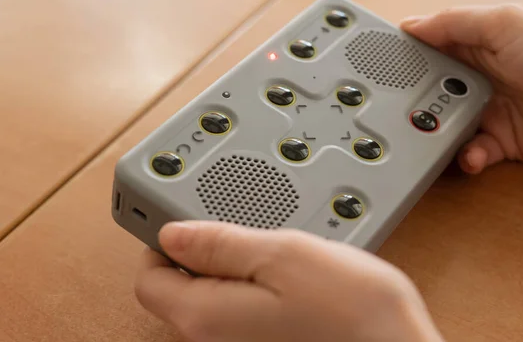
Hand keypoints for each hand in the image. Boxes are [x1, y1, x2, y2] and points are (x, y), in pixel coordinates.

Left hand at [135, 221, 444, 341]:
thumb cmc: (353, 312)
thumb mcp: (282, 255)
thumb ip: (220, 243)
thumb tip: (173, 233)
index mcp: (207, 317)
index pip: (148, 278)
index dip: (161, 238)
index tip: (187, 213)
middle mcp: (215, 340)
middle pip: (180, 286)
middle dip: (203, 248)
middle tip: (240, 224)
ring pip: (216, 292)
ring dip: (234, 261)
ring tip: (272, 243)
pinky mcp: (268, 339)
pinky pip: (244, 304)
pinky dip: (256, 279)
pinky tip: (287, 268)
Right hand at [401, 4, 522, 173]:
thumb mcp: (504, 22)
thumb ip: (454, 22)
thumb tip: (410, 25)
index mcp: (478, 44)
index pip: (433, 48)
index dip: (408, 58)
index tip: (382, 71)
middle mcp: (480, 77)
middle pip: (433, 90)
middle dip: (417, 101)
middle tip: (406, 110)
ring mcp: (490, 110)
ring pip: (446, 124)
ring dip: (438, 132)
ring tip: (435, 135)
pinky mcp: (502, 141)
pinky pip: (472, 152)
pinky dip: (467, 157)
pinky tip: (470, 155)